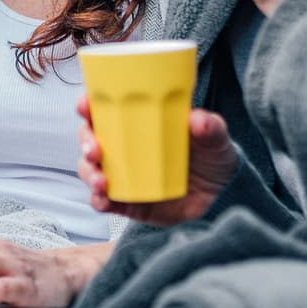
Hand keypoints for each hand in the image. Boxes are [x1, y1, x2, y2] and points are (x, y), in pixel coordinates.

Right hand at [75, 95, 236, 226]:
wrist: (221, 197)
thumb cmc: (213, 158)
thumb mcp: (216, 139)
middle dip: (85, 141)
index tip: (85, 105)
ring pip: (90, 170)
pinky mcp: (126, 202)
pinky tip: (103, 199)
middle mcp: (123, 147)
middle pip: (89, 139)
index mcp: (137, 123)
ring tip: (102, 180)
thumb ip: (211, 128)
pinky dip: (98, 200)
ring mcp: (122, 175)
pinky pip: (103, 201)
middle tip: (94, 149)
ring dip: (89, 173)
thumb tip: (198, 120)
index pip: (105, 109)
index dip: (88, 105)